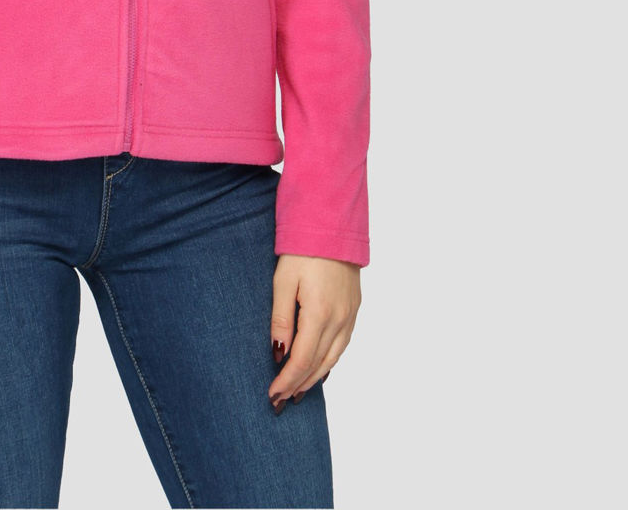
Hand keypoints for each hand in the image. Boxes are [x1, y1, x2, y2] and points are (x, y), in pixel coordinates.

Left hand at [268, 254, 360, 410]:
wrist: (333, 226)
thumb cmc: (303, 250)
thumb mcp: (283, 281)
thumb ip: (281, 318)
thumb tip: (278, 353)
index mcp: (320, 313)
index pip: (302, 359)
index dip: (287, 380)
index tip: (273, 395)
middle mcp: (339, 319)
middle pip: (318, 363)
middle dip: (299, 385)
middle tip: (281, 401)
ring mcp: (350, 315)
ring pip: (334, 357)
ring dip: (315, 377)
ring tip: (298, 390)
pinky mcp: (354, 308)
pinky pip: (343, 344)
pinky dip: (329, 360)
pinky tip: (320, 366)